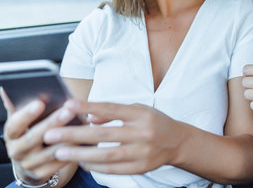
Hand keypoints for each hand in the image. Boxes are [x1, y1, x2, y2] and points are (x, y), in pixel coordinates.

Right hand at [0, 88, 76, 182]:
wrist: (31, 160)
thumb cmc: (30, 131)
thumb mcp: (23, 118)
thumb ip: (19, 104)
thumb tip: (7, 87)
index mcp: (11, 134)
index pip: (14, 124)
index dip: (26, 114)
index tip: (40, 102)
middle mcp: (16, 150)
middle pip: (34, 137)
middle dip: (52, 123)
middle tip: (68, 109)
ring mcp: (29, 164)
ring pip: (50, 151)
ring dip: (67, 138)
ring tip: (83, 123)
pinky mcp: (43, 173)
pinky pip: (60, 163)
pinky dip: (74, 151)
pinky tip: (87, 140)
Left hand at [43, 100, 183, 174]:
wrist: (178, 142)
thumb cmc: (154, 122)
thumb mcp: (138, 109)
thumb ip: (114, 113)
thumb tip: (90, 117)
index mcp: (141, 114)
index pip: (111, 109)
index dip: (89, 107)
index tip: (68, 105)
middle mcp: (143, 132)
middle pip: (105, 134)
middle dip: (76, 135)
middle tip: (52, 134)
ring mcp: (142, 152)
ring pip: (106, 155)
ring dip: (80, 155)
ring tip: (60, 153)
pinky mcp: (141, 167)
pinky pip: (113, 169)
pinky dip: (95, 166)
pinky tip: (81, 162)